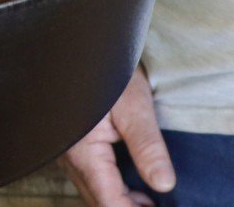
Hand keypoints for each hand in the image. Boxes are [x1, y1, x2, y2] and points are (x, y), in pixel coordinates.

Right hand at [61, 68, 173, 206]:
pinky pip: (92, 177)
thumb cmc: (106, 67)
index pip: (109, 202)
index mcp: (82, 151)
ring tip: (152, 203)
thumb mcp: (134, 104)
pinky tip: (137, 189)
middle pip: (99, 200)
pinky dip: (114, 188)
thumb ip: (147, 146)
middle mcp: (70, 157)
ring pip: (95, 190)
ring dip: (121, 200)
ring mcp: (69, 152)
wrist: (81, 43)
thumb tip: (165, 184)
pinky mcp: (74, 143)